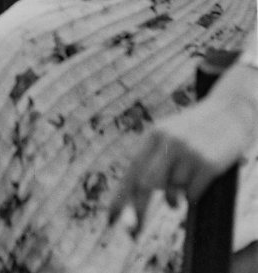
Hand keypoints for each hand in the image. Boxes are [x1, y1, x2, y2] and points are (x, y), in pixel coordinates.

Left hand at [109, 97, 249, 235]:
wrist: (230, 110)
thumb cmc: (195, 128)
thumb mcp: (168, 134)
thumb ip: (152, 158)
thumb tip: (136, 193)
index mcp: (154, 134)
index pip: (132, 169)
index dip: (119, 196)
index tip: (110, 218)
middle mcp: (169, 141)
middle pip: (145, 184)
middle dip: (138, 210)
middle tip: (133, 230)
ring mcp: (189, 152)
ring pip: (171, 191)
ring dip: (173, 198)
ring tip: (179, 192)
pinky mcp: (208, 164)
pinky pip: (191, 195)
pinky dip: (191, 196)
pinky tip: (198, 181)